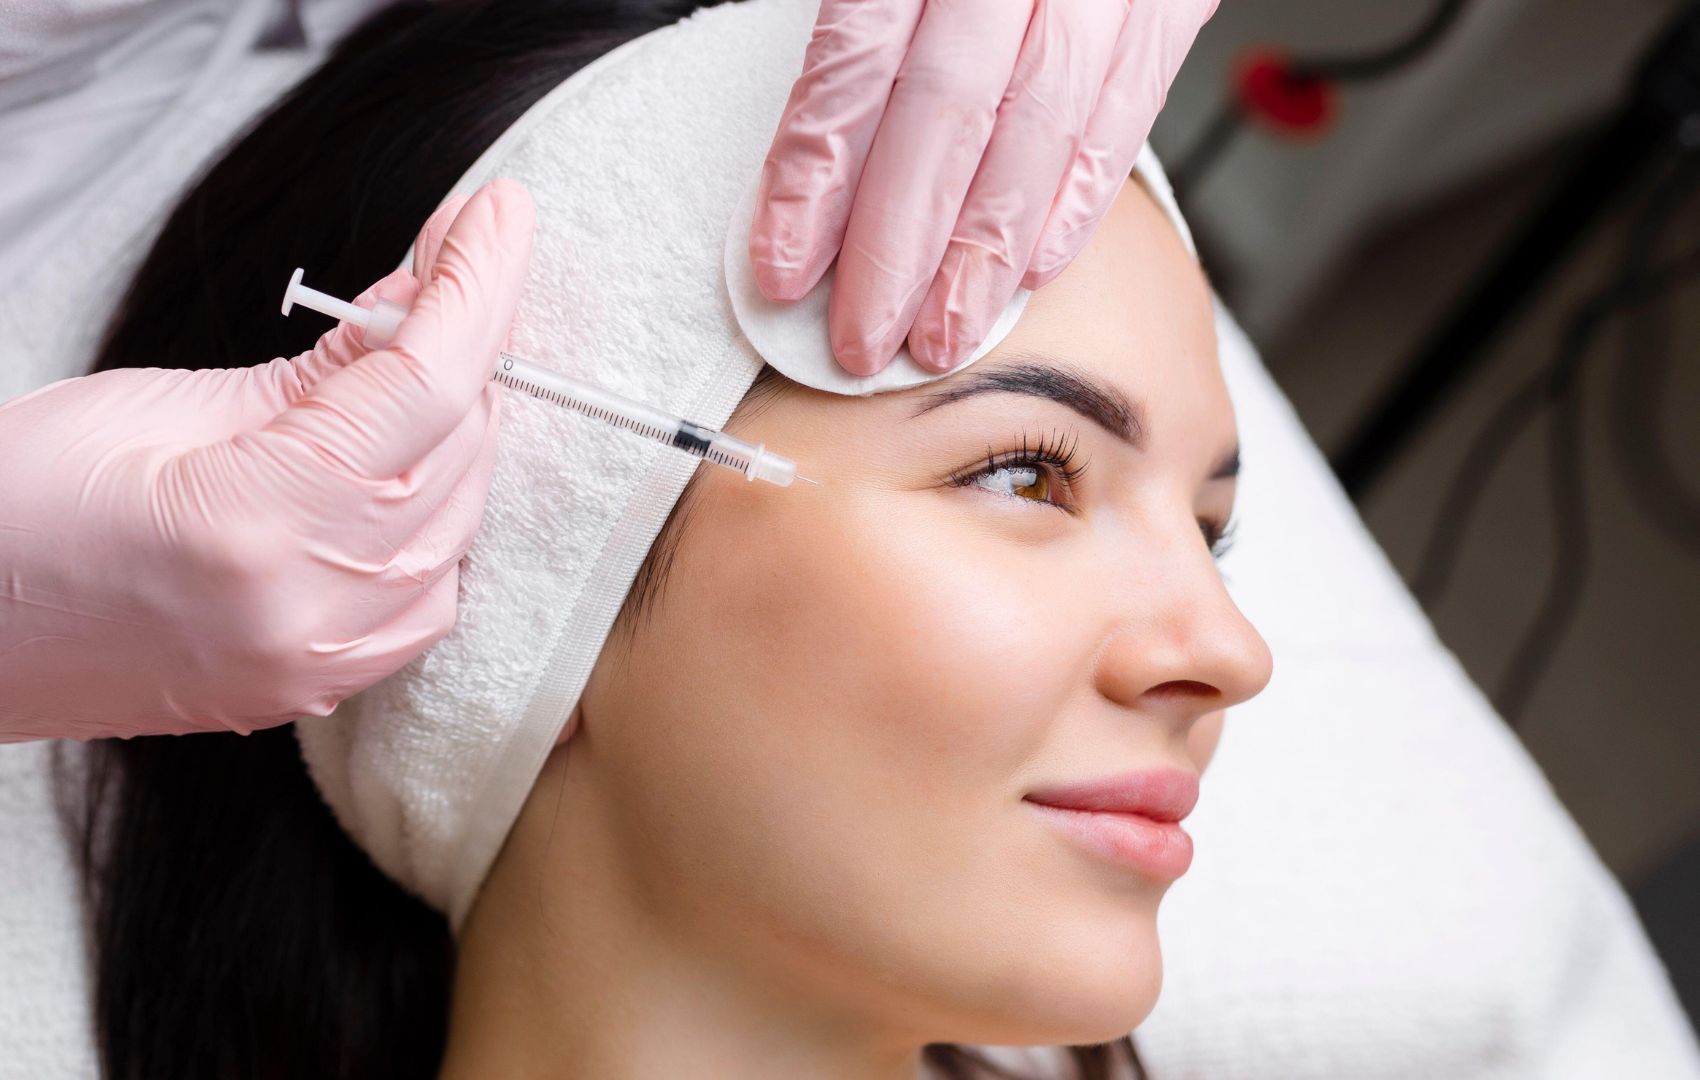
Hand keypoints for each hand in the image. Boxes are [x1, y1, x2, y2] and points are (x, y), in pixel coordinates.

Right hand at [0, 179, 533, 740]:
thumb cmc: (16, 508)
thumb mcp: (157, 404)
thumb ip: (316, 366)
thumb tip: (419, 299)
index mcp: (262, 521)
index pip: (426, 380)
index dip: (477, 280)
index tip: (504, 209)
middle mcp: (314, 606)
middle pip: (459, 444)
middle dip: (467, 342)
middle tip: (447, 263)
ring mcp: (322, 659)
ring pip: (463, 516)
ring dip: (458, 424)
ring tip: (414, 354)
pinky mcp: (321, 683)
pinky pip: (434, 590)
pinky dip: (441, 513)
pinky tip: (409, 460)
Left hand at [750, 0, 1214, 374]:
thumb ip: (856, 16)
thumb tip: (802, 146)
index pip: (858, 57)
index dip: (817, 174)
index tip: (784, 265)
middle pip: (948, 111)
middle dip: (898, 245)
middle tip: (861, 339)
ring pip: (1039, 127)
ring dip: (986, 253)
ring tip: (942, 337)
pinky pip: (1126, 109)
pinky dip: (1075, 198)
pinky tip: (1033, 267)